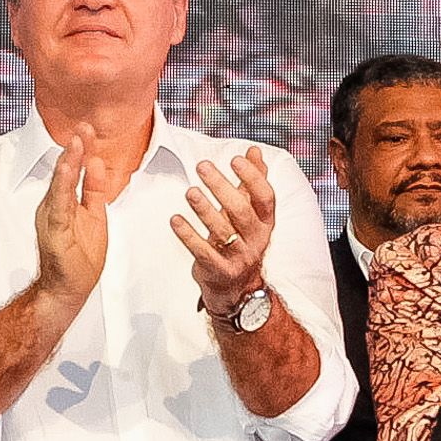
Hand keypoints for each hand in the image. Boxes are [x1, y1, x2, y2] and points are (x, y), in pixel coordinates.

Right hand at [31, 125, 119, 313]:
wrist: (68, 289)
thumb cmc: (78, 258)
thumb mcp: (95, 215)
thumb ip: (94, 190)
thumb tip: (97, 163)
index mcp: (65, 201)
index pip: (75, 170)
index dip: (83, 149)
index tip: (89, 129)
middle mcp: (55, 206)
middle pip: (66, 172)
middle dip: (75, 149)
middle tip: (83, 126)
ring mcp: (52, 217)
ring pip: (60, 184)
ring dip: (69, 161)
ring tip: (75, 142)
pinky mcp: (53, 230)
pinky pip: (58, 205)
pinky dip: (62, 186)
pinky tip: (67, 170)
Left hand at [172, 148, 279, 314]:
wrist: (237, 289)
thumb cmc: (241, 241)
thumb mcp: (251, 214)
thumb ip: (252, 182)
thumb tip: (255, 150)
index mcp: (266, 222)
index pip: (265, 197)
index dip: (253, 177)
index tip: (236, 159)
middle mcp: (256, 240)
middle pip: (241, 211)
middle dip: (221, 186)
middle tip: (202, 166)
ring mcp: (238, 257)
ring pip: (222, 231)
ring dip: (204, 209)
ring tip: (190, 191)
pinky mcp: (219, 271)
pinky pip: (203, 252)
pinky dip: (188, 235)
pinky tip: (175, 219)